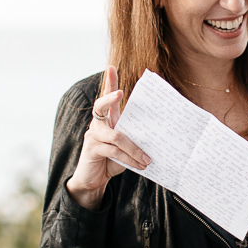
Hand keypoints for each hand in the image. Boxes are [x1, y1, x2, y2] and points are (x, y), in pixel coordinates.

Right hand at [65, 66, 151, 209]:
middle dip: (110, 98)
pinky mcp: (92, 149)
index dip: (109, 82)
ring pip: (117, 136)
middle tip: (119, 93)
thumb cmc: (111, 160)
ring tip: (148, 159)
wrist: (94, 180)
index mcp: (107, 119)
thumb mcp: (124, 147)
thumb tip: (155, 136)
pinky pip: (114, 151)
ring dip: (135, 149)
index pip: (107, 97)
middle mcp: (98, 124)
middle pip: (101, 106)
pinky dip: (129, 159)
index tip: (111, 67)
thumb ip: (133, 138)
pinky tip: (140, 165)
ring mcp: (93, 135)